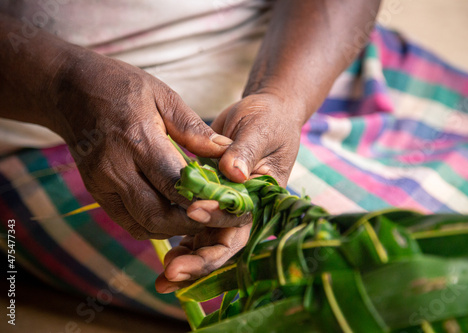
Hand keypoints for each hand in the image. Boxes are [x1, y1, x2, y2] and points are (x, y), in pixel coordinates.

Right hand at [52, 50, 234, 239]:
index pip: (175, 184)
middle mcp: (116, 169)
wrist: (70, 90)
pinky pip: (129, 223)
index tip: (229, 204)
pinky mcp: (96, 193)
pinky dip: (155, 226)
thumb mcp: (163, 95)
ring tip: (201, 218)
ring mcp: (102, 185)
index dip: (204, 200)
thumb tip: (226, 151)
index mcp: (138, 140)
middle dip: (193, 223)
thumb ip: (194, 128)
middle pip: (159, 215)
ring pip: (144, 225)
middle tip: (219, 217)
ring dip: (176, 229)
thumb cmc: (122, 87)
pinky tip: (173, 215)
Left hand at [155, 93, 303, 290]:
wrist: (263, 115)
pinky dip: (182, 245)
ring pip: (207, 243)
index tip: (193, 212)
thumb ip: (246, 152)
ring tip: (163, 278)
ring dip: (187, 261)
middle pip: (223, 244)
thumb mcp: (260, 131)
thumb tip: (234, 172)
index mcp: (260, 198)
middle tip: (171, 272)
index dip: (218, 221)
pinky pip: (195, 230)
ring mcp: (225, 209)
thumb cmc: (268, 121)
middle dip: (199, 261)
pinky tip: (164, 259)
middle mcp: (243, 211)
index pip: (241, 221)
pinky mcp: (210, 203)